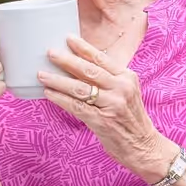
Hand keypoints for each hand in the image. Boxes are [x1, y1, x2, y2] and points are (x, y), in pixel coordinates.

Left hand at [41, 37, 173, 179]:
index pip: (101, 58)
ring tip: (42, 75)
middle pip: (89, 70)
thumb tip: (79, 66)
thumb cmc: (130, 119)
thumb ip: (109, 80)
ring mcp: (112, 105)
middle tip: (50, 52)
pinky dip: (60, 99)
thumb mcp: (126, 93)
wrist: (144, 147)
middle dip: (67, 60)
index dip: (83, 47)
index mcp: (127, 77)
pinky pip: (76, 106)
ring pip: (79, 88)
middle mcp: (121, 88)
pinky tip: (49, 94)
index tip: (68, 38)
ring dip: (58, 80)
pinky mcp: (102, 121)